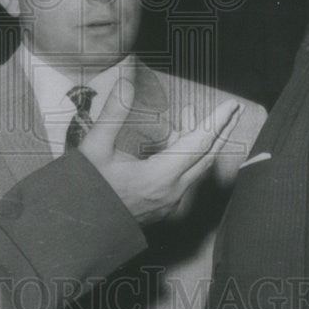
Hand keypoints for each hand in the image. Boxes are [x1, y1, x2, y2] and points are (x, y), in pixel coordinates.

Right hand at [80, 79, 242, 223]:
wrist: (75, 229)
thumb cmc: (85, 190)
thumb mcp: (96, 147)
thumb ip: (114, 111)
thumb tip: (126, 79)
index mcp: (160, 176)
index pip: (199, 143)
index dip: (216, 121)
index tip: (231, 105)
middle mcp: (172, 192)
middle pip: (207, 157)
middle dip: (221, 130)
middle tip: (233, 110)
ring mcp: (168, 203)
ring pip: (196, 168)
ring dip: (201, 142)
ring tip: (191, 115)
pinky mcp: (161, 207)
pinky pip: (185, 178)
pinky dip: (188, 156)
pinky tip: (174, 141)